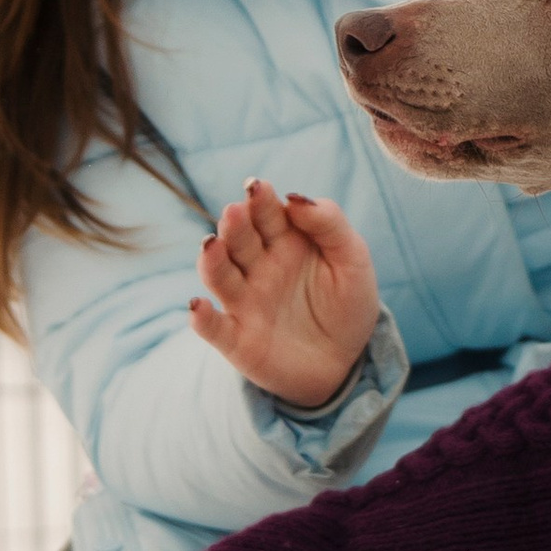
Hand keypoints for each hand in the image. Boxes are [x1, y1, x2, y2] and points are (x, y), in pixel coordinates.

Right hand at [188, 182, 380, 409]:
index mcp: (284, 241)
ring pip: (219, 276)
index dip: (260, 199)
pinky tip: (197, 306)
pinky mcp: (236, 339)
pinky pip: (213, 327)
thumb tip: (294, 198)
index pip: (266, 213)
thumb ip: (329, 224)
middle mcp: (257, 267)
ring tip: (211, 245)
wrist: (345, 363)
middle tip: (235, 212)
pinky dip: (201, 318)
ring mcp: (244, 302)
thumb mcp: (352, 259)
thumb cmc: (347, 304)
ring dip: (211, 260)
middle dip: (235, 225)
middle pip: (239, 240)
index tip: (257, 187)